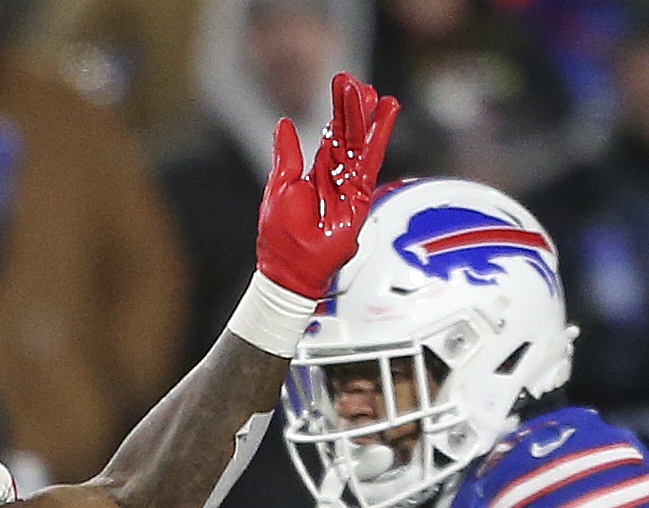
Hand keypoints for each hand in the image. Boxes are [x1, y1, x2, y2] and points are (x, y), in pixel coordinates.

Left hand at [257, 72, 398, 296]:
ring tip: (375, 92)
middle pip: (348, 134)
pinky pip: (370, 160)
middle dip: (353, 108)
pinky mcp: (359, 195)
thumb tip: (283, 123)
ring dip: (367, 117)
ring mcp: (348, 184)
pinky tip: (387, 113)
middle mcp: (334, 175)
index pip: (330, 135)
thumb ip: (287, 153)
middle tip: (357, 81)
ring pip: (360, 143)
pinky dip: (379, 136)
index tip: (344, 83)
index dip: (337, 110)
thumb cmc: (280, 235)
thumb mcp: (280, 185)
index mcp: (314, 172)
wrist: (289, 268)